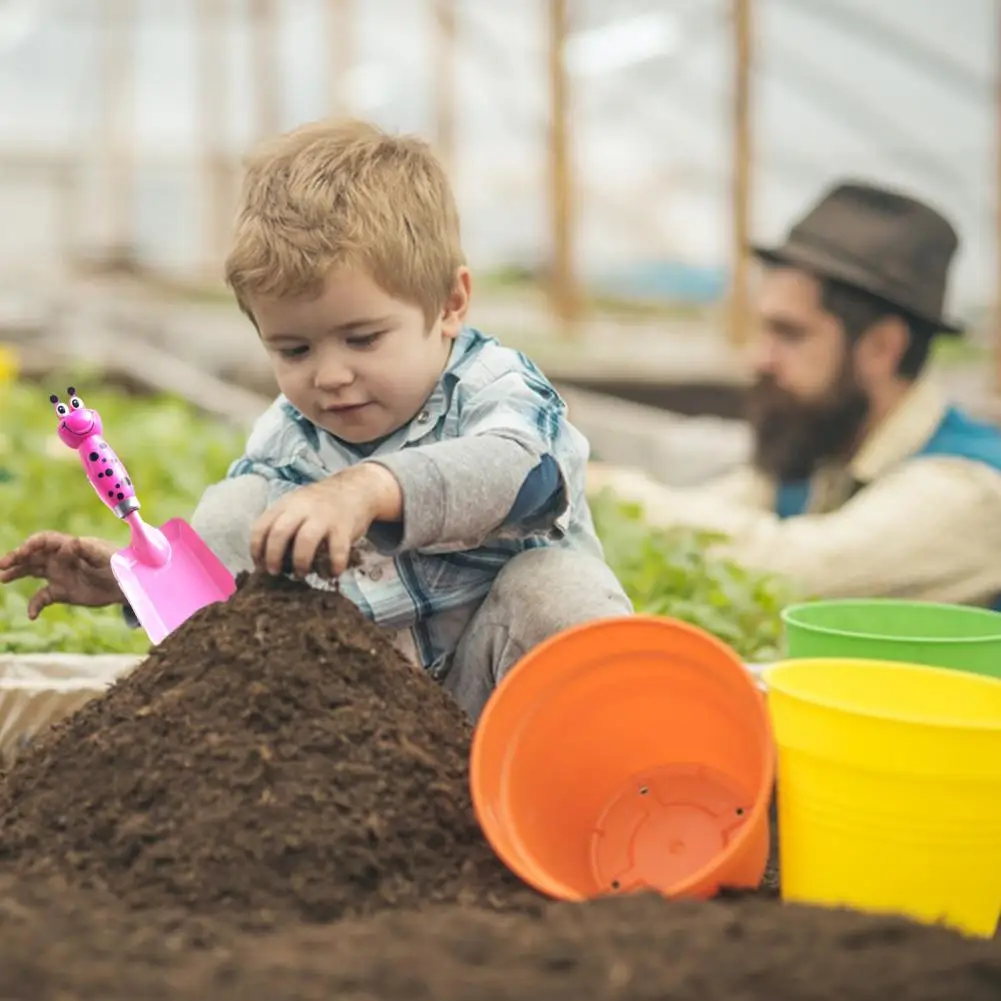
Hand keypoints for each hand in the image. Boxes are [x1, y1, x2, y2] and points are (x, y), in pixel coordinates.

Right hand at [0, 532, 122, 618]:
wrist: (128, 585)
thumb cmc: (118, 564)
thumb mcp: (104, 555)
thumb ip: (87, 548)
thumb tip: (70, 544)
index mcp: (69, 547)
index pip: (44, 541)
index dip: (31, 544)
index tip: (23, 553)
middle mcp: (60, 559)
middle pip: (32, 556)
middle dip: (16, 558)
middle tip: (2, 566)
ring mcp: (60, 575)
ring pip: (32, 572)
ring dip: (17, 573)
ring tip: (3, 577)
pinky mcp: (62, 592)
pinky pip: (42, 598)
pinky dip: (34, 605)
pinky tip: (32, 615)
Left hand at [251, 463, 402, 577]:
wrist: (357, 488)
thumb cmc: (322, 504)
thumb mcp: (297, 506)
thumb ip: (283, 523)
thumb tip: (267, 557)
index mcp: (286, 504)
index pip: (261, 526)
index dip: (256, 549)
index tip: (259, 565)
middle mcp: (302, 509)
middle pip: (279, 533)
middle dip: (273, 557)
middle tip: (275, 573)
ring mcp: (323, 517)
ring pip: (305, 541)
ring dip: (300, 562)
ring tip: (301, 574)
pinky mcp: (344, 527)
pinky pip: (337, 550)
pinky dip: (333, 566)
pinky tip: (331, 573)